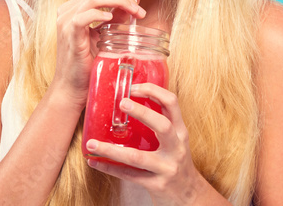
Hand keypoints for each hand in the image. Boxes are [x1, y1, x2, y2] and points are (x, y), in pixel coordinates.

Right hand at [50, 0, 146, 108]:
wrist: (71, 88)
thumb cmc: (86, 66)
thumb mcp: (103, 38)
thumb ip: (113, 21)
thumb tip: (130, 8)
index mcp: (74, 10)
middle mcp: (67, 12)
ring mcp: (66, 22)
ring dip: (119, 1)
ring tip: (135, 11)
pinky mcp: (69, 34)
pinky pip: (84, 16)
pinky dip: (99, 13)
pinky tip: (112, 18)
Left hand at [84, 83, 208, 205]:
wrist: (190, 196)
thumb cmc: (175, 162)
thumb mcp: (174, 140)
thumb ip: (158, 124)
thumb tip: (128, 102)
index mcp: (179, 132)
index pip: (172, 103)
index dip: (153, 91)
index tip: (133, 86)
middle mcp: (176, 148)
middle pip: (162, 125)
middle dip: (142, 112)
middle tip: (121, 103)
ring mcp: (167, 167)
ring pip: (137, 157)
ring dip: (111, 150)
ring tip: (92, 144)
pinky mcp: (157, 185)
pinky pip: (129, 176)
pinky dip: (110, 168)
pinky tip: (95, 162)